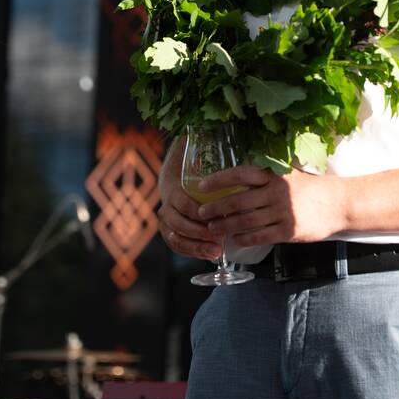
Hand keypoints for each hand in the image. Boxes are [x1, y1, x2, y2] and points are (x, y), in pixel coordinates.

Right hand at [157, 140, 220, 260]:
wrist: (178, 186)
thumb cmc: (198, 178)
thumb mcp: (204, 169)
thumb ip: (216, 164)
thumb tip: (231, 142)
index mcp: (174, 191)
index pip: (183, 203)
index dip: (198, 212)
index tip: (216, 218)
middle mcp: (166, 209)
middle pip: (179, 224)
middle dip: (199, 233)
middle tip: (219, 239)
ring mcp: (166, 224)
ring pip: (176, 239)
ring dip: (196, 247)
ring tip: (216, 252)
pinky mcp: (170, 235)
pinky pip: (178, 247)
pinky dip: (193, 253)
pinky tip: (209, 256)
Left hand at [195, 166, 345, 246]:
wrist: (339, 203)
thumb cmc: (311, 187)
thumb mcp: (289, 174)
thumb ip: (267, 177)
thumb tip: (237, 181)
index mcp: (274, 175)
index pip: (240, 174)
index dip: (218, 180)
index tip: (202, 186)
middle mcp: (276, 192)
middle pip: (237, 201)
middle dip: (215, 208)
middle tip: (201, 213)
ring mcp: (283, 212)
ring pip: (245, 221)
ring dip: (225, 226)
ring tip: (213, 229)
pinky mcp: (289, 230)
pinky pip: (260, 236)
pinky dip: (244, 239)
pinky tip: (235, 240)